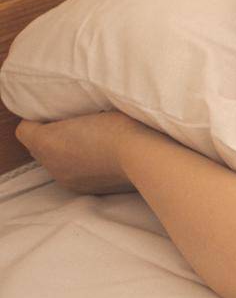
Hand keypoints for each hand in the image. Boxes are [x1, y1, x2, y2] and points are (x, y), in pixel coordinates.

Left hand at [15, 111, 152, 193]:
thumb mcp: (89, 107)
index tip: (62, 111)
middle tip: (78, 124)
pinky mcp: (89, 190)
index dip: (42, 118)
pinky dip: (83, 166)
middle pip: (41, 147)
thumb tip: (67, 115)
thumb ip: (67, 111)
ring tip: (93, 140)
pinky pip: (74, 175)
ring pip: (57, 162)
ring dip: (69, 152)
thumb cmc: (119, 127)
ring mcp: (70, 181)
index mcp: (46, 143)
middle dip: (54, 137)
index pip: (27, 129)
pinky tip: (102, 156)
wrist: (145, 156)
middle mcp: (52, 165)